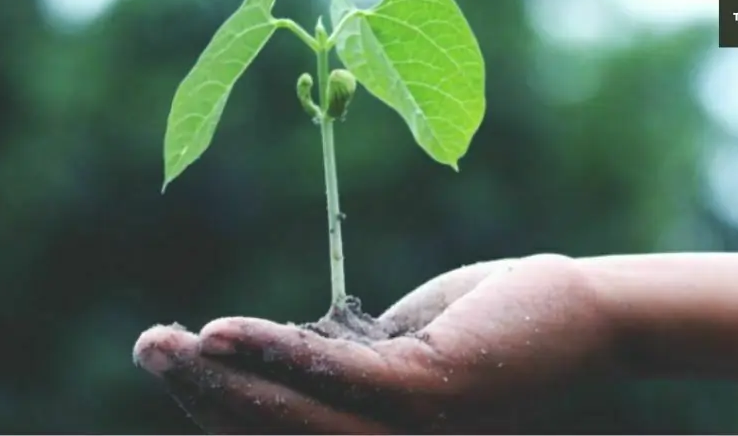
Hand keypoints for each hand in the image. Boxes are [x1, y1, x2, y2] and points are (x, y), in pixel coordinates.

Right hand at [133, 254, 618, 433]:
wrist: (590, 314)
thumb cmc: (498, 326)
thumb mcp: (406, 348)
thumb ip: (348, 362)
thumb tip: (281, 353)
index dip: (221, 407)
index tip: (178, 362)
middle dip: (202, 396)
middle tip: (147, 347)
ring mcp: (414, 434)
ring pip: (294, 418)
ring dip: (220, 381)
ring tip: (164, 343)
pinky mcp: (433, 394)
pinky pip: (337, 379)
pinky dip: (273, 357)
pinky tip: (222, 334)